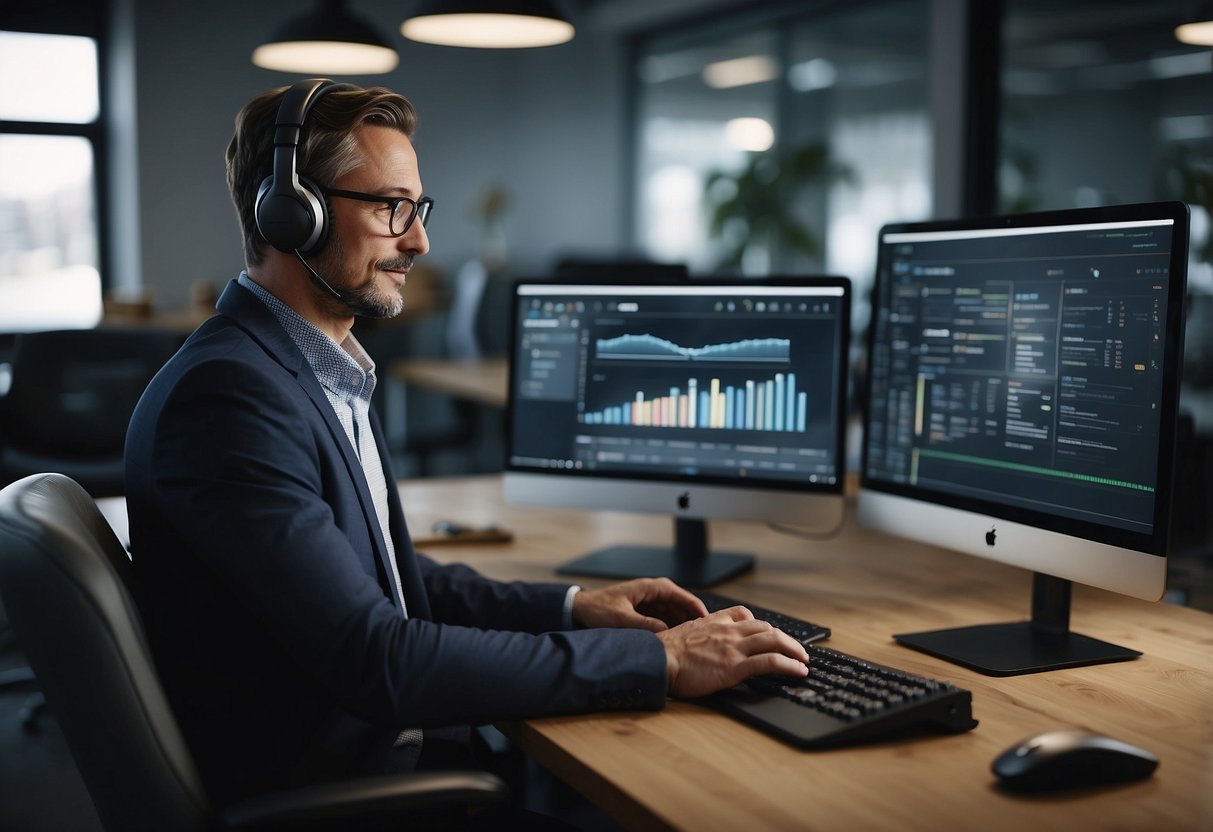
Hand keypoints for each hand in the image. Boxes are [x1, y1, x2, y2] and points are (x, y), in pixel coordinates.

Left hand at [571, 577, 707, 632]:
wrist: (579, 610)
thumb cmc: (598, 610)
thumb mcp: (622, 619)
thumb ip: (645, 625)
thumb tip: (668, 632)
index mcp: (652, 588)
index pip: (683, 596)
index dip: (698, 609)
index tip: (710, 622)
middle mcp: (654, 592)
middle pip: (682, 606)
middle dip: (694, 619)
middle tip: (707, 637)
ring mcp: (650, 602)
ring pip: (675, 614)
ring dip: (683, 625)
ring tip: (696, 642)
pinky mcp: (645, 611)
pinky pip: (665, 619)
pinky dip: (672, 628)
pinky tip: (677, 642)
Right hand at [655, 606, 808, 697]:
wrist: (656, 659)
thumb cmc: (663, 653)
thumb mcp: (682, 634)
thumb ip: (698, 635)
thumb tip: (700, 646)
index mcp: (713, 621)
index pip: (744, 615)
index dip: (760, 625)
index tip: (768, 633)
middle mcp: (727, 630)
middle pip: (766, 628)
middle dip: (785, 638)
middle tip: (796, 649)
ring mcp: (733, 647)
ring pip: (774, 641)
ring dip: (794, 650)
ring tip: (804, 660)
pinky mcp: (735, 666)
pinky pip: (771, 662)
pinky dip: (789, 665)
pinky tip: (799, 671)